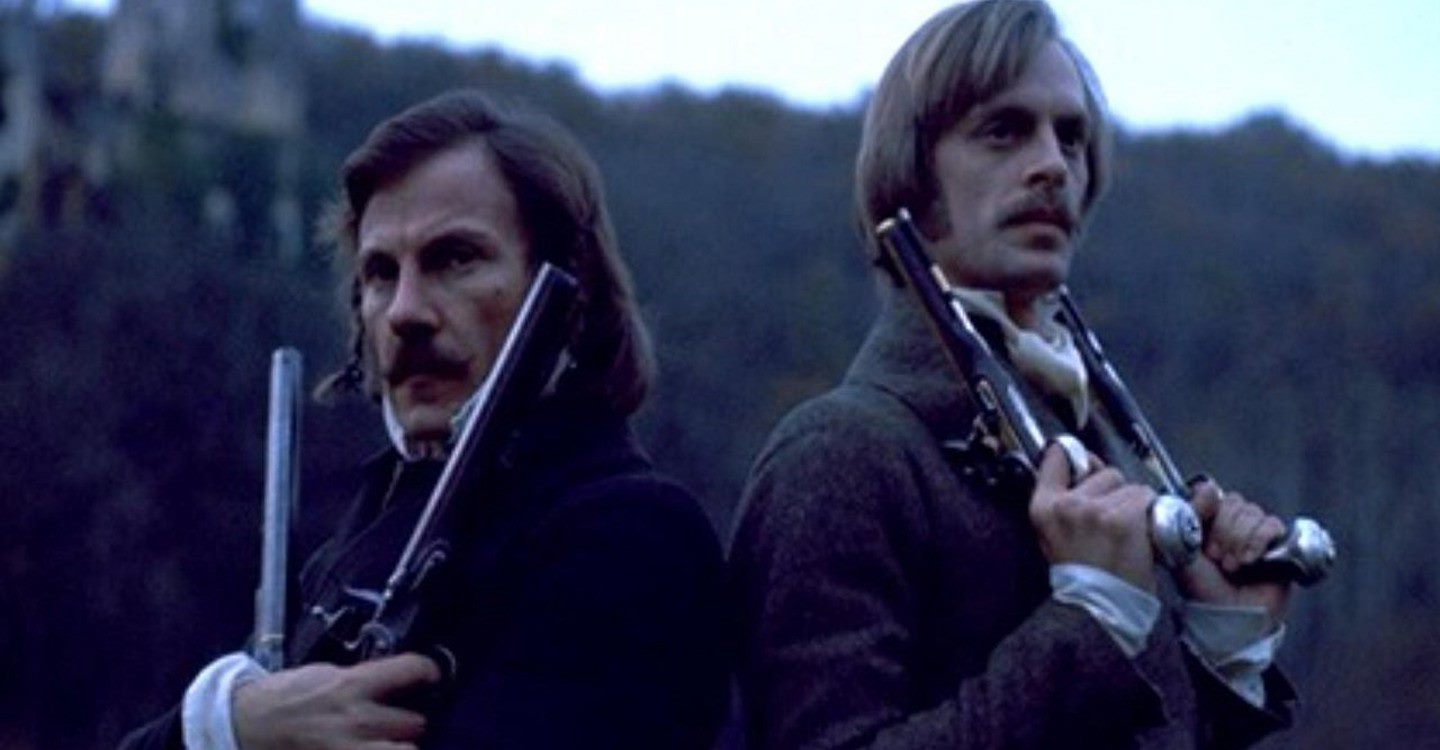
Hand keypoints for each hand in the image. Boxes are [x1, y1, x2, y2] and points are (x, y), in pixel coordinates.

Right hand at [233, 653, 440, 749]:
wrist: (246, 724)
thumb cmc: (286, 697)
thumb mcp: (325, 675)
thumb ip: (362, 681)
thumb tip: (393, 681)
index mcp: (354, 685)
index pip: (411, 670)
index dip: (427, 671)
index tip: (431, 676)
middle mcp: (359, 719)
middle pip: (416, 723)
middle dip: (411, 724)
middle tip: (401, 723)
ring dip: (401, 749)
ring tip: (391, 745)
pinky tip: (375, 749)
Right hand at [1029, 444, 1158, 592]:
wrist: (1100, 610)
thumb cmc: (1082, 577)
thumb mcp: (1055, 535)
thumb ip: (1064, 499)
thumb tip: (1087, 463)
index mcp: (1044, 507)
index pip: (1057, 457)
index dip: (1073, 456)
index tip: (1082, 461)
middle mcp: (1068, 504)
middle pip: (1106, 473)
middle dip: (1116, 493)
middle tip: (1112, 525)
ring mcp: (1097, 510)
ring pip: (1133, 488)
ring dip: (1138, 508)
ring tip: (1129, 535)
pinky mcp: (1125, 519)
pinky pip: (1149, 501)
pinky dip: (1153, 518)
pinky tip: (1143, 538)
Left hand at [1178, 480, 1289, 625]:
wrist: (1228, 616)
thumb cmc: (1203, 588)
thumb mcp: (1186, 549)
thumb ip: (1192, 514)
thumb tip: (1207, 486)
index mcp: (1209, 521)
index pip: (1214, 495)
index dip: (1211, 514)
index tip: (1204, 543)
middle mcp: (1234, 524)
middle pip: (1235, 502)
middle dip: (1225, 532)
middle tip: (1218, 558)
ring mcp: (1256, 533)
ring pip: (1253, 512)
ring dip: (1241, 539)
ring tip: (1233, 566)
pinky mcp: (1279, 544)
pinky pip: (1274, 524)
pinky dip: (1259, 541)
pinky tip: (1252, 561)